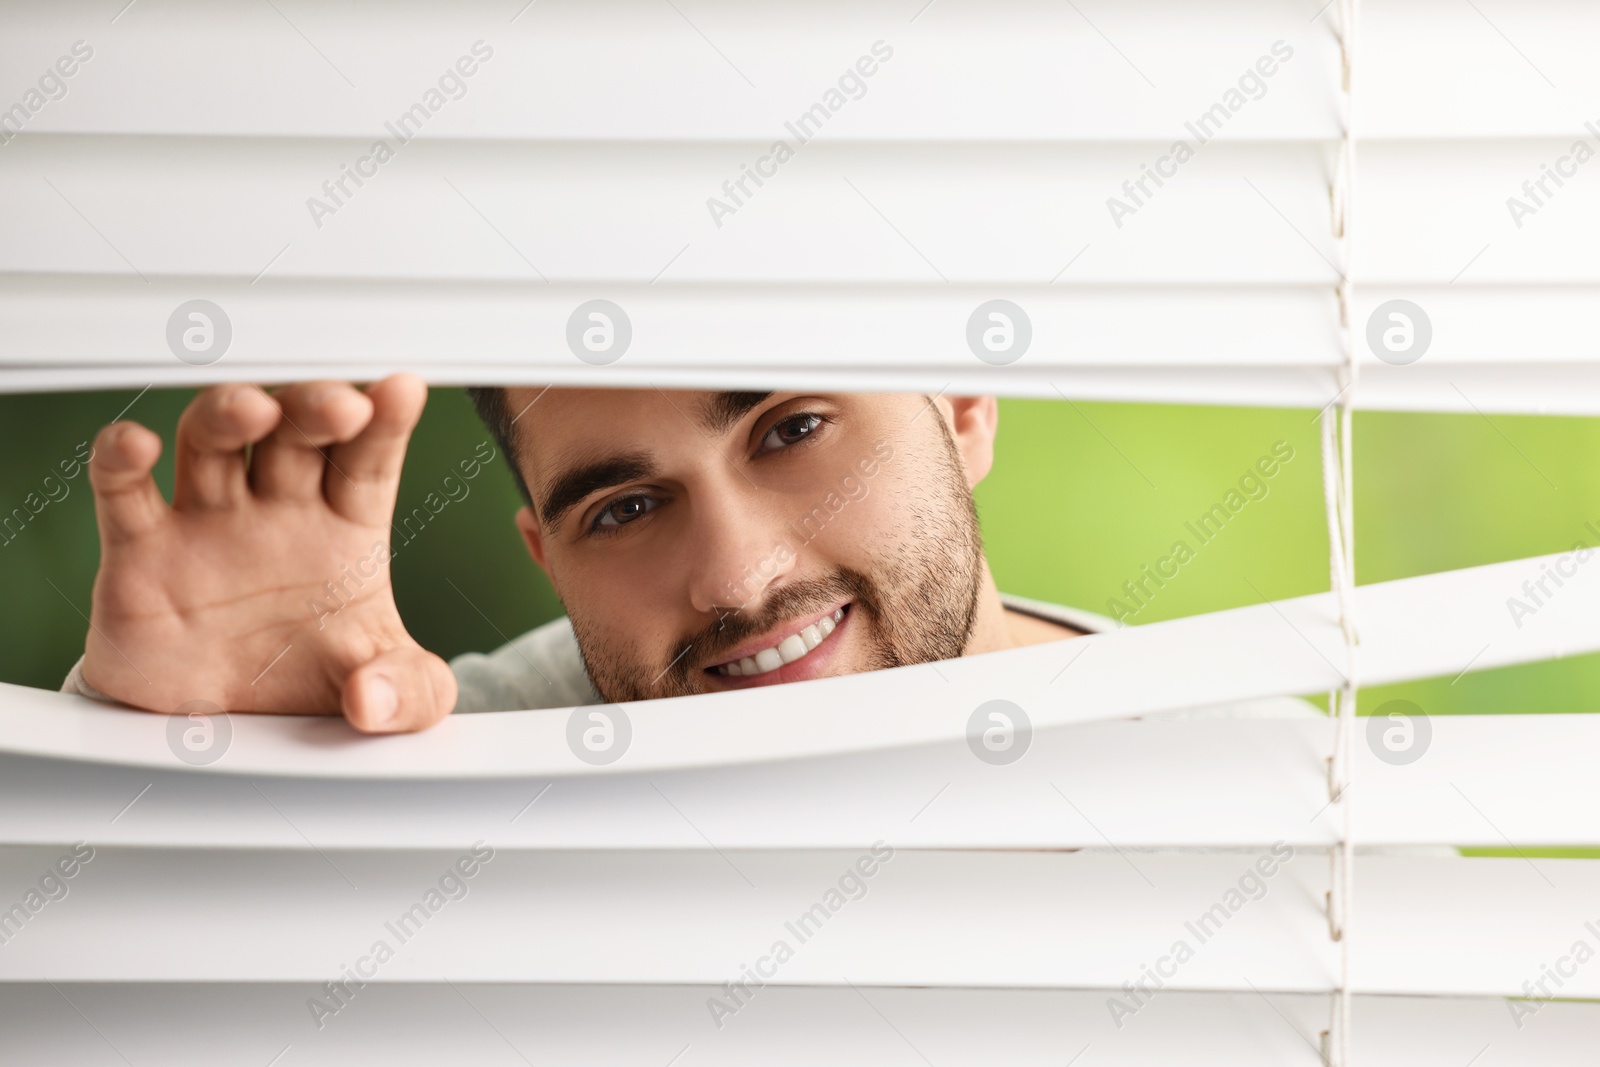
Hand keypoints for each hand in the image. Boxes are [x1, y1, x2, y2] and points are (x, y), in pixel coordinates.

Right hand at [82, 375, 455, 732]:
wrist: (225, 734)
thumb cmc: (309, 682)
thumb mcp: (394, 699)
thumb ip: (408, 693)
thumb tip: (372, 702)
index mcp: (346, 527)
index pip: (369, 460)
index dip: (387, 421)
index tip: (404, 390)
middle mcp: (278, 510)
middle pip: (295, 431)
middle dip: (315, 406)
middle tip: (342, 405)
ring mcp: (208, 521)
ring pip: (213, 439)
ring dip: (230, 412)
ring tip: (256, 408)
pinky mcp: (141, 551)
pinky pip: (124, 491)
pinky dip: (120, 459)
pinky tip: (136, 445)